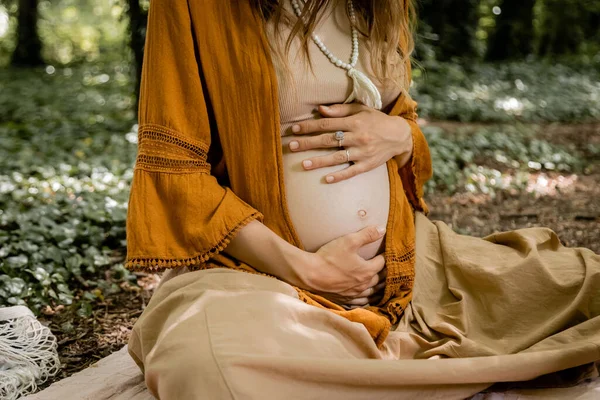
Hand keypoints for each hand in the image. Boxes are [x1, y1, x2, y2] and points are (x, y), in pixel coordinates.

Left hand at [288, 103, 412, 182]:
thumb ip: (340, 110)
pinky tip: (326, 179)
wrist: (399, 135)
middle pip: (329, 140)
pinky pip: (351, 171)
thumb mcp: (361, 110)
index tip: (295, 129)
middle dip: (309, 143)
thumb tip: (320, 110)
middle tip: (292, 146)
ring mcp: (362, 152)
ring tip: (304, 164)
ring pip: (337, 157)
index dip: (310, 126)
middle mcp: (358, 137)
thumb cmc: (376, 120)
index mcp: (354, 122)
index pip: (327, 123)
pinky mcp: (367, 165)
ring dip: (320, 161)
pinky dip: (339, 175)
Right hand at [298, 225, 387, 307]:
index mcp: (367, 270)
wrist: (311, 274)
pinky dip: (366, 298)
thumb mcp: (349, 241)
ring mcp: (354, 294)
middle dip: (384, 272)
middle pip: (379, 279)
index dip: (385, 256)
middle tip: (387, 267)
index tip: (386, 252)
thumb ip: (367, 235)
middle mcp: (363, 284)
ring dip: (378, 287)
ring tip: (381, 283)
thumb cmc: (330, 257)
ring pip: (372, 293)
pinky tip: (366, 297)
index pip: (382, 263)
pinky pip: (361, 302)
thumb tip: (383, 229)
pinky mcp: (345, 299)